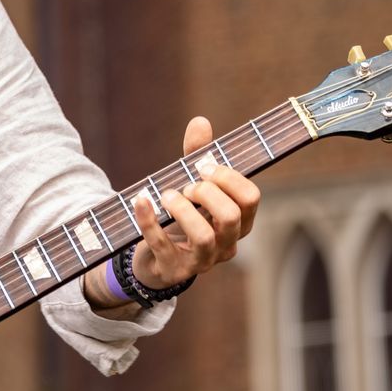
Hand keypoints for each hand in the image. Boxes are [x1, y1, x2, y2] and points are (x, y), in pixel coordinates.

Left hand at [128, 115, 260, 290]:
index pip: (250, 198)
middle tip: (187, 186)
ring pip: (204, 237)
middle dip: (207, 193)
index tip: (204, 166)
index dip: (229, 178)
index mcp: (239, 222)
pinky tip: (141, 200)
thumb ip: (197, 155)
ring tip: (167, 196)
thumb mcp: (191, 185)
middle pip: (231, 217)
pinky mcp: (173, 268)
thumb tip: (200, 121)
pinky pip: (162, 245)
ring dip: (183, 209)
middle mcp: (226, 244)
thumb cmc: (182, 217)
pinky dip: (149, 220)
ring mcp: (202, 261)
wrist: (156, 258)